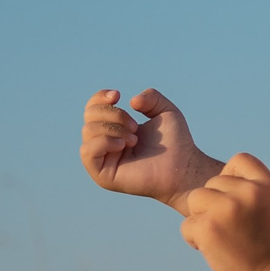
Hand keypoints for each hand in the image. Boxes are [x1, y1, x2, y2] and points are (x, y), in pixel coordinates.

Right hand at [82, 88, 223, 211]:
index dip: (99, 98)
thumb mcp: (165, 110)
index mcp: (115, 129)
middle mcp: (105, 144)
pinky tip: (123, 145)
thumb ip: (151, 98)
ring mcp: (102, 160)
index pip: (93, 109)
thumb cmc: (176, 142)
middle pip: (89, 116)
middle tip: (135, 126)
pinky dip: (104, 142)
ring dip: (113, 129)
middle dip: (113, 114)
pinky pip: (87, 151)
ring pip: (88, 131)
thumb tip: (131, 101)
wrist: (182, 167)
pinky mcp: (101, 175)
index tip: (117, 95)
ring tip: (134, 139)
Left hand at [181, 153, 269, 270]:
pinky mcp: (208, 228)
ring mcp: (226, 208)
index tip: (235, 199)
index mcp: (267, 184)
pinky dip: (194, 239)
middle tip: (230, 229)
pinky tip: (214, 251)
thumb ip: (252, 190)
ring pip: (195, 200)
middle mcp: (247, 191)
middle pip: (211, 183)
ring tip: (220, 238)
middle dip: (214, 204)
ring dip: (201, 219)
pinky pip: (187, 225)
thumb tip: (221, 180)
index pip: (239, 160)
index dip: (230, 176)